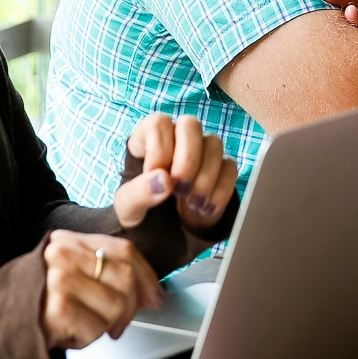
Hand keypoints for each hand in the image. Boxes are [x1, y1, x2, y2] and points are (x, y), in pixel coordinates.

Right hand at [40, 231, 161, 351]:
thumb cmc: (31, 305)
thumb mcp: (67, 277)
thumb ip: (104, 275)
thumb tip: (152, 294)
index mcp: (67, 240)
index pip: (123, 250)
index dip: (147, 276)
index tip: (156, 297)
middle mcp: (62, 253)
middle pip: (125, 277)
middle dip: (129, 308)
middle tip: (114, 324)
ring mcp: (58, 277)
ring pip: (117, 304)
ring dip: (106, 326)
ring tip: (83, 325)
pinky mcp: (56, 306)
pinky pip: (97, 327)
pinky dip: (88, 339)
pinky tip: (69, 334)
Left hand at [115, 114, 238, 232]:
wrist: (162, 235)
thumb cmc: (139, 213)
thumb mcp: (127, 210)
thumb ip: (137, 194)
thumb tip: (163, 180)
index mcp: (147, 139)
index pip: (158, 123)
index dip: (159, 150)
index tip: (155, 177)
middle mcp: (176, 138)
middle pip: (191, 125)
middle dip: (188, 160)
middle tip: (179, 190)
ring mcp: (201, 151)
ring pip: (214, 144)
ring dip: (205, 177)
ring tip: (192, 204)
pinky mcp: (221, 169)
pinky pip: (230, 167)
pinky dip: (219, 191)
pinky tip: (205, 209)